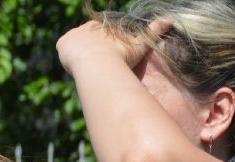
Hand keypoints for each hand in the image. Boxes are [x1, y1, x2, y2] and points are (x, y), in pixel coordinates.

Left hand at [55, 15, 169, 76]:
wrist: (100, 62)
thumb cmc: (122, 55)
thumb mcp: (140, 43)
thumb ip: (154, 31)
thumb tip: (170, 20)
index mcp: (105, 25)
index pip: (102, 34)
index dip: (105, 46)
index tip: (108, 57)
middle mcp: (88, 26)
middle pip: (88, 40)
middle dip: (91, 50)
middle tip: (97, 65)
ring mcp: (74, 34)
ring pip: (75, 45)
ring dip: (78, 54)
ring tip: (86, 68)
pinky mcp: (63, 43)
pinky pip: (64, 48)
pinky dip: (67, 56)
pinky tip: (74, 64)